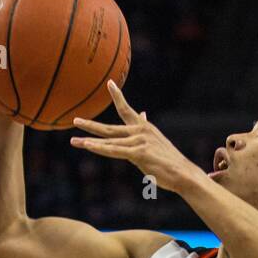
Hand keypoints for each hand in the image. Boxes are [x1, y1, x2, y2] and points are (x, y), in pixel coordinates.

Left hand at [70, 81, 202, 192]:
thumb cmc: (169, 161)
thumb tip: (143, 113)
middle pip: (110, 128)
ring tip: (74, 141)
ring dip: (89, 142)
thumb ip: (144, 128)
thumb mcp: (156, 141)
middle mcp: (140, 131)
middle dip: (91, 125)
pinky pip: (115, 151)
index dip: (118, 96)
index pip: (127, 109)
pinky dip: (100, 149)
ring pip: (109, 141)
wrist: (184, 173)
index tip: (110, 83)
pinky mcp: (139, 153)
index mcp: (144, 128)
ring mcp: (139, 142)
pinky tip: (88, 146)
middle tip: (75, 121)